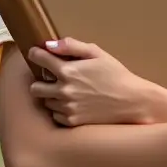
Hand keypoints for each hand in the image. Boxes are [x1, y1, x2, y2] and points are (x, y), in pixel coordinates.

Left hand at [27, 38, 147, 126]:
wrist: (132, 101)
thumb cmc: (116, 74)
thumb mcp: (97, 53)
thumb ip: (71, 46)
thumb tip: (49, 44)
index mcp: (68, 70)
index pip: (39, 59)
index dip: (36, 54)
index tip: (37, 54)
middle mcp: (63, 90)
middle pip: (34, 87)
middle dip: (41, 81)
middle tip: (52, 78)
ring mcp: (67, 108)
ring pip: (46, 102)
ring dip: (52, 96)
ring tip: (69, 91)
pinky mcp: (71, 122)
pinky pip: (55, 115)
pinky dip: (61, 110)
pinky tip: (75, 103)